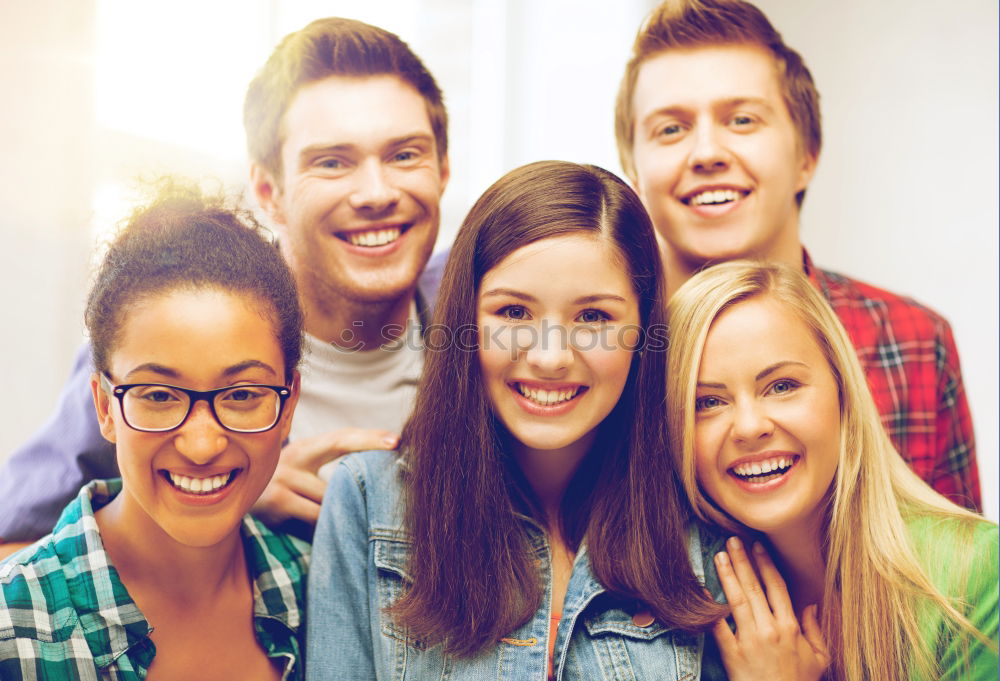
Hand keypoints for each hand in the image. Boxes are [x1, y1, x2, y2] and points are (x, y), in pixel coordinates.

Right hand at [251, 427, 398, 526]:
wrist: (237, 496)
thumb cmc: (284, 486)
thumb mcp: (305, 470)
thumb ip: (333, 473)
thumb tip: (378, 479)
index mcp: (307, 447)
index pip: (342, 439)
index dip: (370, 439)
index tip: (397, 441)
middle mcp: (294, 457)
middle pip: (339, 478)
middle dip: (361, 491)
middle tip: (385, 497)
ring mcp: (283, 479)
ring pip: (329, 503)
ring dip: (341, 514)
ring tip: (350, 521)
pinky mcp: (276, 503)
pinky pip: (314, 518)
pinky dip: (324, 527)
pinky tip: (328, 533)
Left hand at [713, 537, 830, 680]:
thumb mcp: (819, 659)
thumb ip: (816, 630)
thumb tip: (812, 605)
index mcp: (790, 627)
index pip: (776, 587)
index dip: (766, 564)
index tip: (757, 546)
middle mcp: (769, 629)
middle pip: (754, 587)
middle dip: (742, 560)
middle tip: (732, 540)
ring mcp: (750, 640)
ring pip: (736, 600)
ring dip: (726, 575)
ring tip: (719, 556)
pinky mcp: (732, 654)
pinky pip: (717, 627)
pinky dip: (709, 608)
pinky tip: (701, 590)